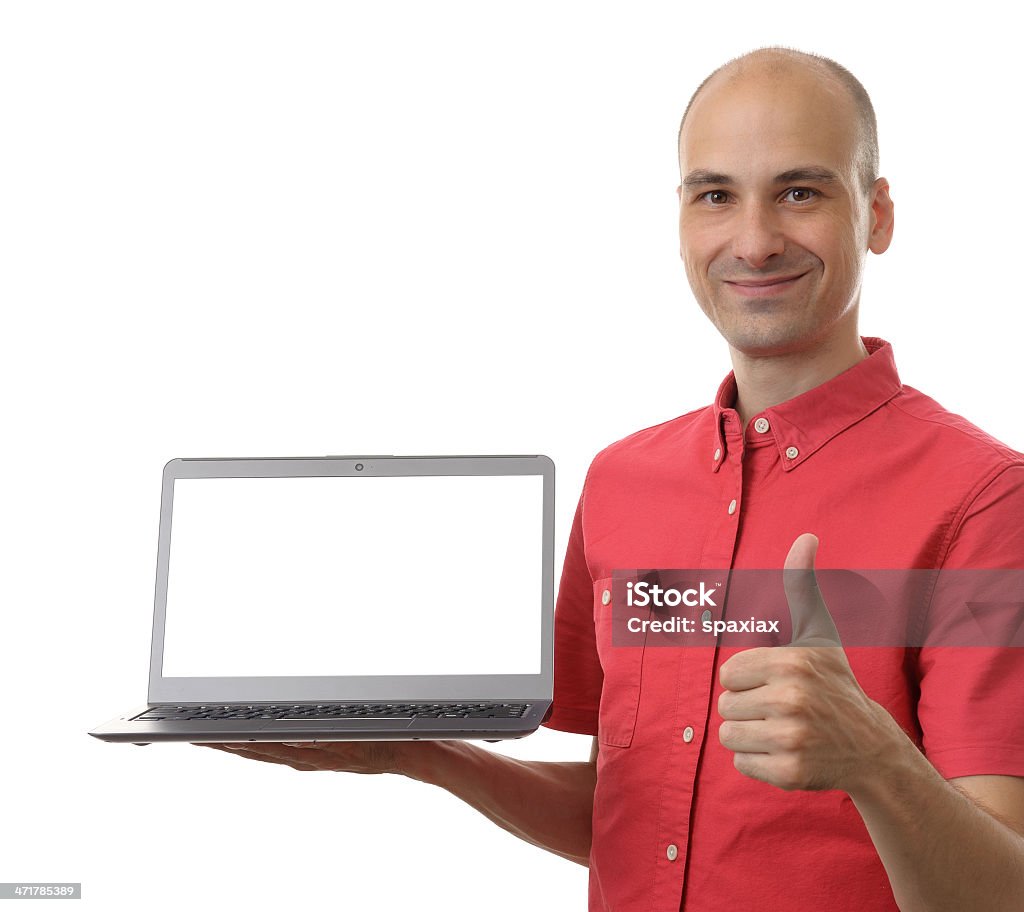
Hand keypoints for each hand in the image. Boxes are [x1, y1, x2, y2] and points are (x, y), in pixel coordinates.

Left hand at [195, 740, 418, 775]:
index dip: (226, 741)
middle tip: (191, 735)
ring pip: (265, 752)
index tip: (199, 734)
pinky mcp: (321, 757)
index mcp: (311, 750)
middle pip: (254, 750)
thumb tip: (287, 741)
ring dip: (236, 746)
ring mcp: (313, 758)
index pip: (258, 745)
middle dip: (221, 743)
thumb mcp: (357, 733)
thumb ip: (321, 739)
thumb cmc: (391, 738)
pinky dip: (260, 749)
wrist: (415, 754)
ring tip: (210, 738)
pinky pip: (282, 754)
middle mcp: (306, 756)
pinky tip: (250, 745)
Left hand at [717, 533, 899, 792]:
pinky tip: (789, 754)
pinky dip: (759, 763)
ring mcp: (792, 738)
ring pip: (728, 735)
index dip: (748, 679)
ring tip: (784, 731)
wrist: (871, 748)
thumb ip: (802, 586)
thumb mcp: (818, 634)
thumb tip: (806, 537)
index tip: (779, 682)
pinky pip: (741, 764)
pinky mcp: (790, 773)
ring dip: (750, 736)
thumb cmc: (833, 683)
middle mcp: (792, 699)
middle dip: (748, 708)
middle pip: (724, 705)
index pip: (727, 673)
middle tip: (783, 710)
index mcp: (792, 662)